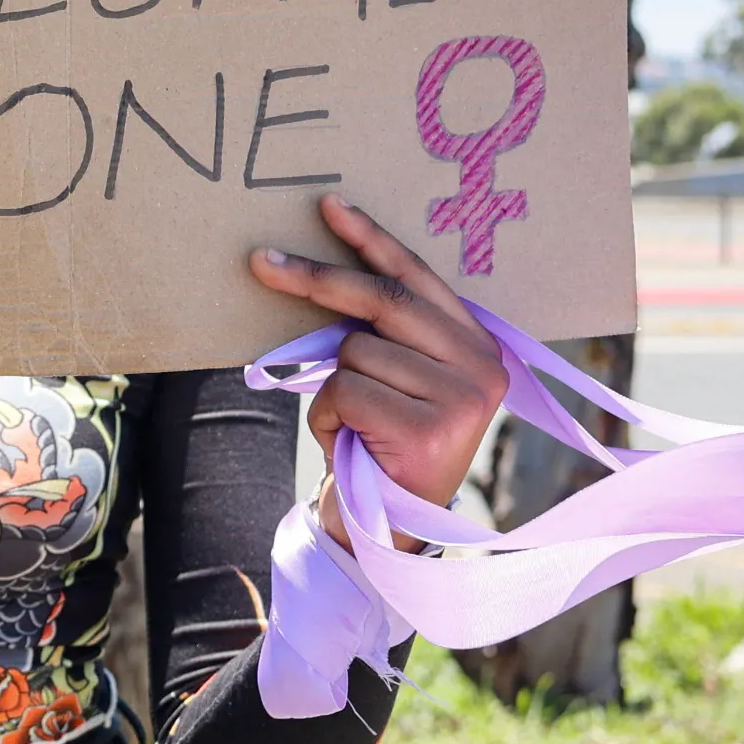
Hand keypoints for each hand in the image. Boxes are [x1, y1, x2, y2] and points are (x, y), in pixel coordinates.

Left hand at [248, 194, 508, 552]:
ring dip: (333, 388)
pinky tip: (352, 444)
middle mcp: (482, 369)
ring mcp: (460, 399)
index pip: (418, 279)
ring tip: (356, 426)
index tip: (328, 208)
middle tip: (262, 262)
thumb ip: (387, 333)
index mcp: (479, 347)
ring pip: (355, 351)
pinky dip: (329, 415)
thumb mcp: (398, 380)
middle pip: (383, 302)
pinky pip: (344, 391)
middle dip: (316, 279)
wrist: (390, 535)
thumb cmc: (385, 447)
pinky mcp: (427, 429)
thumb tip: (324, 271)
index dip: (371, 241)